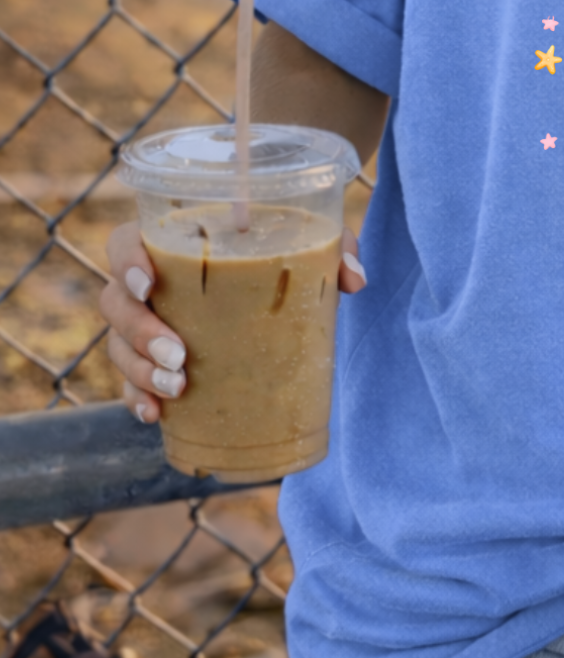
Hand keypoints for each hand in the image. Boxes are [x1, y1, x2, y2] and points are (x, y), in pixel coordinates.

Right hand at [99, 220, 367, 425]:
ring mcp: (147, 325)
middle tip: (179, 355)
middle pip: (115, 302)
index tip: (149, 285)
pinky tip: (154, 415)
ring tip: (178, 387)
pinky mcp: (155, 362)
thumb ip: (336, 250)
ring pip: (118, 346)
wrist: (284, 297)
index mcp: (175, 244)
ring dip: (138, 371)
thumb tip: (353, 278)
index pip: (125, 242)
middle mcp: (151, 284)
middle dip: (139, 331)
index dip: (125, 261)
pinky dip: (136, 398)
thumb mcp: (314, 248)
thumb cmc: (287, 259)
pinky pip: (129, 382)